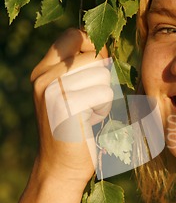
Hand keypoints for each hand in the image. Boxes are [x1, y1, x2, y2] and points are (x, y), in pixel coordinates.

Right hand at [30, 28, 111, 185]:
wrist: (62, 167)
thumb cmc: (76, 129)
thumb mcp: (73, 92)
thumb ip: (81, 68)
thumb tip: (103, 44)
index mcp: (43, 70)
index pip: (74, 35)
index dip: (94, 48)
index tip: (96, 71)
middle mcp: (43, 76)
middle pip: (94, 55)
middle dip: (103, 78)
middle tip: (90, 102)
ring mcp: (52, 90)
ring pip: (101, 74)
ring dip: (105, 94)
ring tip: (90, 112)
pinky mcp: (65, 105)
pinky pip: (104, 93)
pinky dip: (104, 108)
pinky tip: (91, 121)